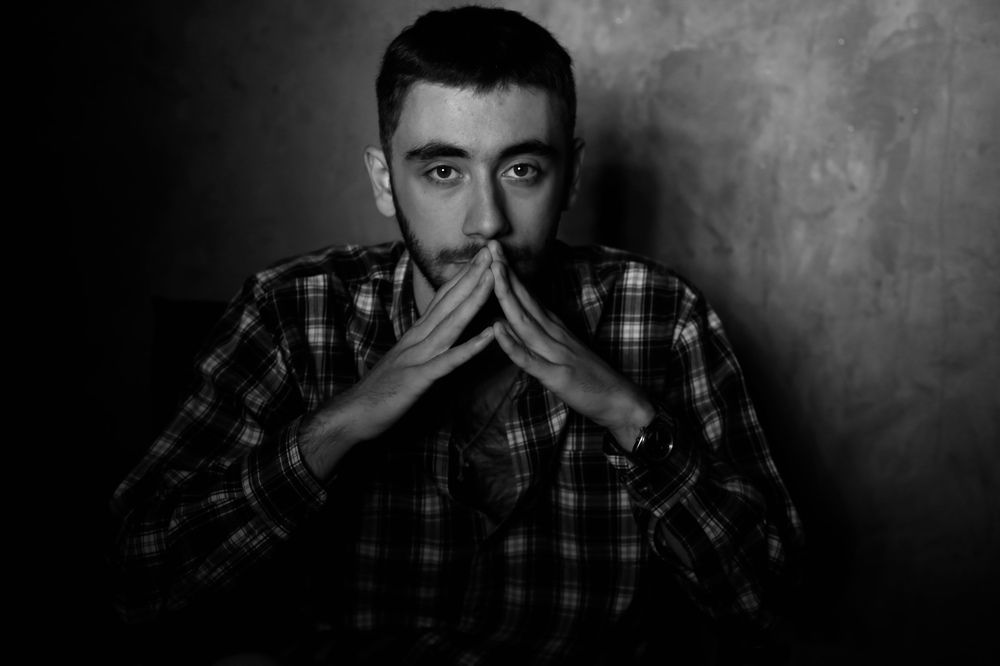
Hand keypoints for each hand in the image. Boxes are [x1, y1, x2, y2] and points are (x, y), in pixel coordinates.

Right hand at [299, 246, 495, 476]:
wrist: (351, 414)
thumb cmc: (379, 391)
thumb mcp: (404, 360)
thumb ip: (421, 345)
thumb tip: (437, 332)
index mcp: (416, 334)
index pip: (442, 299)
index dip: (463, 277)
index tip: (481, 257)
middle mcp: (417, 338)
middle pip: (448, 302)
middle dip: (472, 276)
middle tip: (493, 250)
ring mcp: (417, 357)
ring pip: (451, 324)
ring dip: (473, 300)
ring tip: (493, 278)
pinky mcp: (418, 379)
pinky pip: (448, 361)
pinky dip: (469, 348)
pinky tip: (489, 336)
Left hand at [487, 241, 653, 450]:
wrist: (620, 401)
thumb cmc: (591, 378)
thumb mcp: (566, 350)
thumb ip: (544, 334)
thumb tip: (514, 321)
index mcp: (556, 328)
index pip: (529, 296)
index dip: (511, 274)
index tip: (495, 251)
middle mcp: (555, 334)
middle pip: (525, 301)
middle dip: (505, 274)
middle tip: (490, 246)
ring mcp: (557, 354)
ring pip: (526, 322)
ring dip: (507, 297)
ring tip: (491, 273)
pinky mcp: (557, 376)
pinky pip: (530, 359)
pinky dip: (512, 344)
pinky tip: (496, 329)